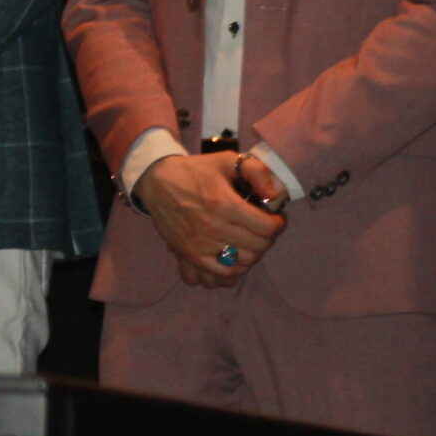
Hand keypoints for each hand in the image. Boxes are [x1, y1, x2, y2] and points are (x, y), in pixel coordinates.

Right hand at [138, 153, 286, 288]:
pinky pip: (220, 276)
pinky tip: (234, 257)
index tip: (276, 218)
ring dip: (252, 255)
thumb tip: (273, 194)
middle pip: (258, 247)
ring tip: (249, 242)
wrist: (157, 181)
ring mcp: (200, 245)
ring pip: (242, 264)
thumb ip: (255, 171)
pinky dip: (233, 271)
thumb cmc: (195, 171)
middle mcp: (213, 228)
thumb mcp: (226, 160)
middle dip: (267, 238)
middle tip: (262, 229)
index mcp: (224, 204)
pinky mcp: (189, 255)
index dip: (278, 224)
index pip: (266, 228)